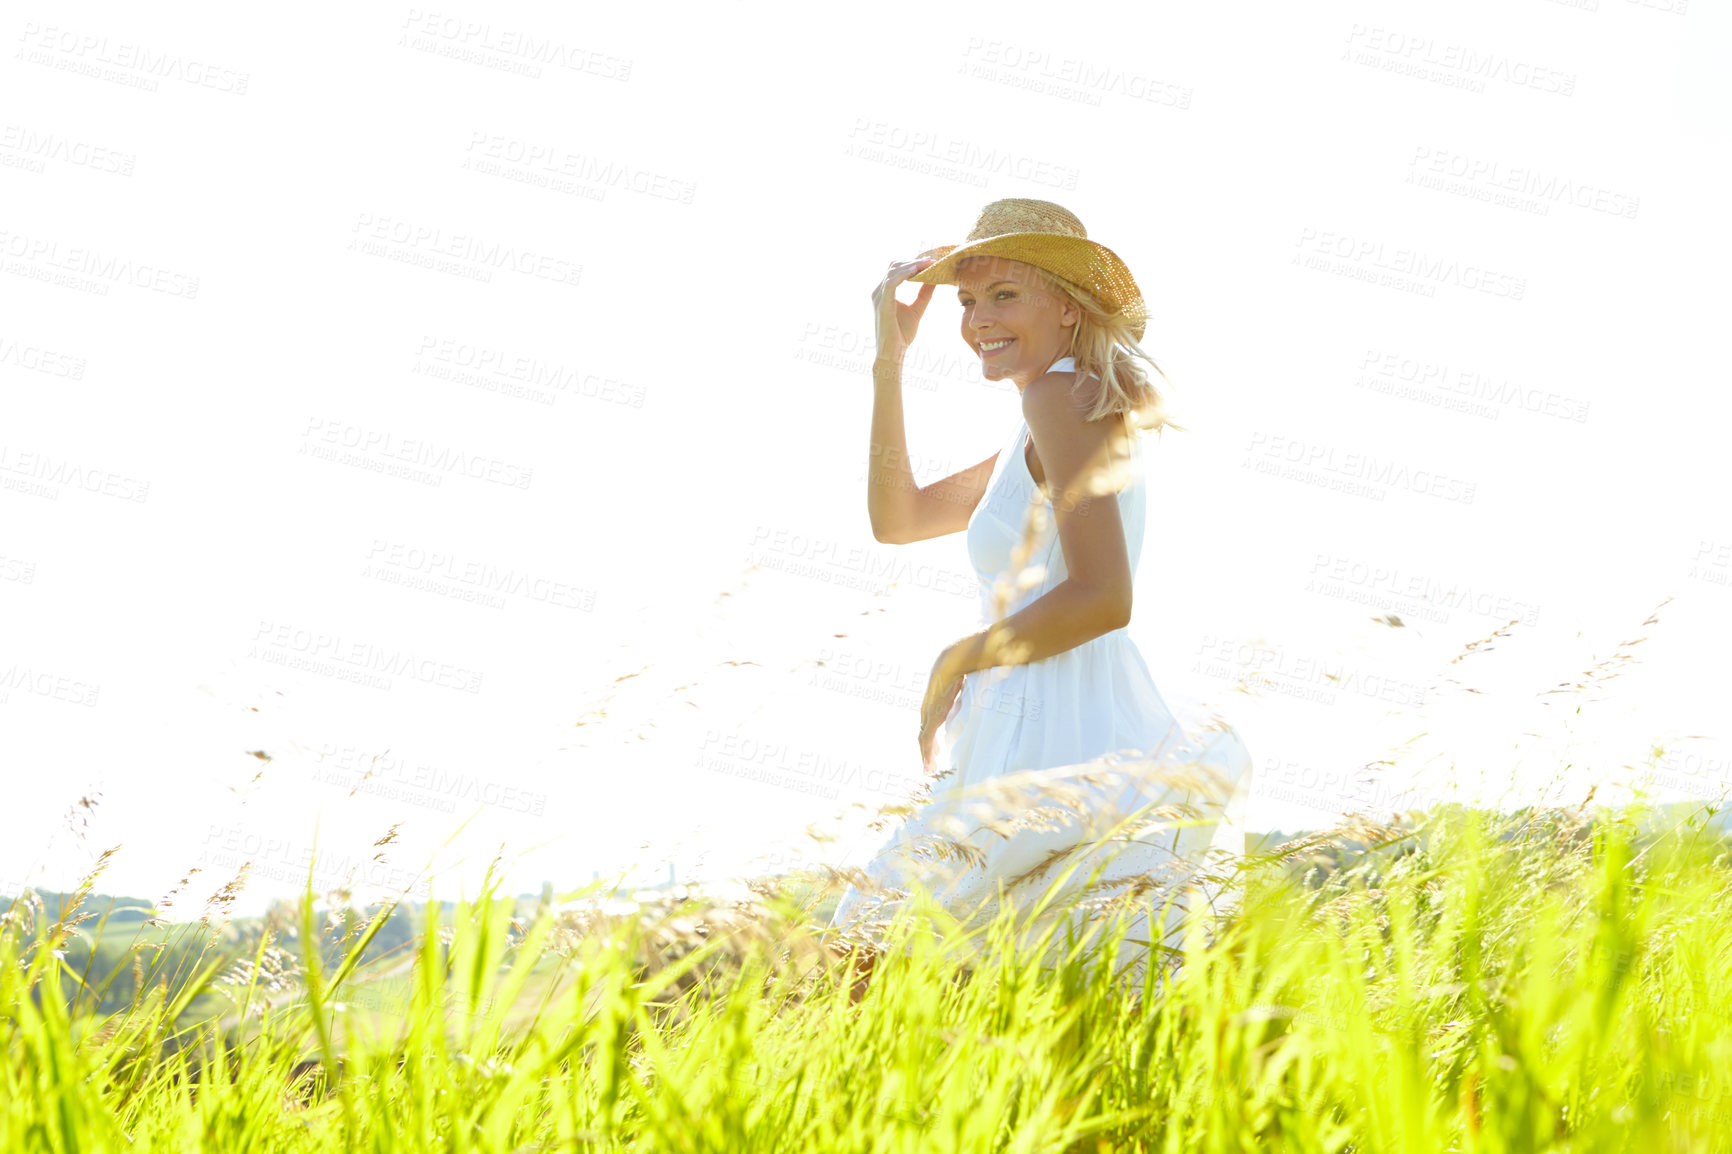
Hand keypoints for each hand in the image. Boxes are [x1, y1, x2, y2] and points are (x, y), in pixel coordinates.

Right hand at [872, 257, 936, 361]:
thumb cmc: (901, 334)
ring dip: (911, 264)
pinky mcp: (882, 303)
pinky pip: (892, 282)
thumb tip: (934, 279)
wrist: (892, 353)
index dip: (912, 262)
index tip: (930, 261)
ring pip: (893, 270)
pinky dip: (905, 274)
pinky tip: (918, 271)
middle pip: (894, 265)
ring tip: (928, 263)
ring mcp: (878, 296)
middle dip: (912, 260)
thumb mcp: (917, 309)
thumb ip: (924, 294)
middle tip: (931, 260)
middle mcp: (878, 291)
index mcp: (884, 292)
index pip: (896, 269)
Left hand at [918, 644, 967, 775]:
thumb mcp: (974, 680)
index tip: (940, 749)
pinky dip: (927, 753)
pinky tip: (928, 765)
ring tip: (929, 770)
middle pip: (925, 731)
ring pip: (924, 737)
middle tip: (931, 765)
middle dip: (928, 749)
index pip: (933, 720)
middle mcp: (931, 703)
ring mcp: (931, 708)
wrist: (964, 654)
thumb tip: (993, 690)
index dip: (934, 735)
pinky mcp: (934, 714)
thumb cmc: (975, 662)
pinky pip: (928, 737)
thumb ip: (975, 691)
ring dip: (926, 755)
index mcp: (940, 696)